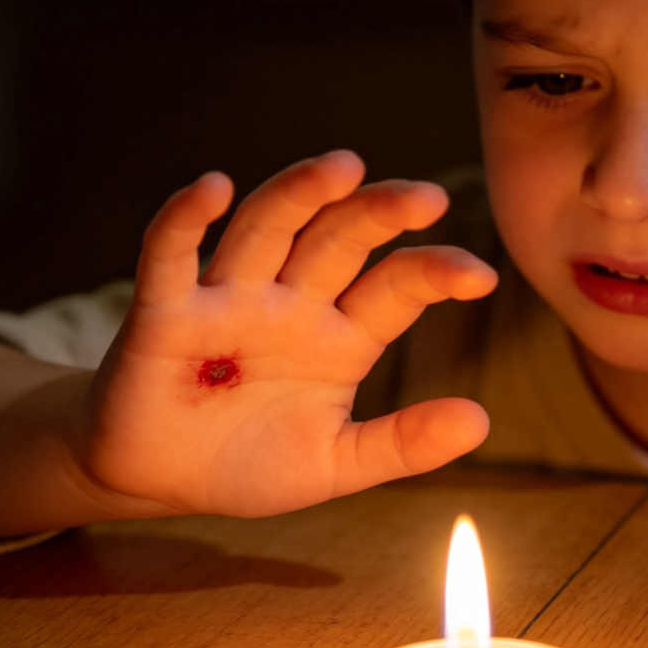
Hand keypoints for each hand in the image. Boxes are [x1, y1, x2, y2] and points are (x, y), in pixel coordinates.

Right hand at [80, 151, 496, 519]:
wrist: (165, 480)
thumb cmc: (253, 463)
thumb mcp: (337, 463)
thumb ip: (402, 443)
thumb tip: (480, 421)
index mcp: (341, 337)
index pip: (395, 288)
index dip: (435, 274)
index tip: (482, 276)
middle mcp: (292, 305)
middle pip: (339, 239)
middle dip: (379, 213)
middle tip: (427, 197)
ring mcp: (230, 301)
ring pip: (267, 229)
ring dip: (301, 194)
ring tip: (344, 167)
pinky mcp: (165, 311)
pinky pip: (171, 254)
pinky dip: (186, 220)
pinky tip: (213, 188)